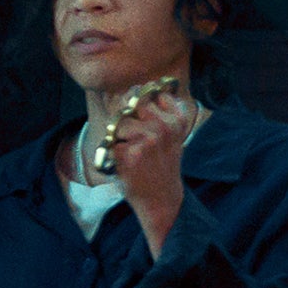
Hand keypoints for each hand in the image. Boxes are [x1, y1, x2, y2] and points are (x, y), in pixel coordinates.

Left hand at [104, 86, 197, 255]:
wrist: (162, 198)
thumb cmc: (162, 164)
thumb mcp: (172, 136)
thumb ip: (161, 112)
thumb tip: (137, 89)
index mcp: (177, 120)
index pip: (153, 93)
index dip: (143, 103)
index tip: (144, 117)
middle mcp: (164, 127)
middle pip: (134, 101)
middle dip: (128, 114)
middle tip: (133, 135)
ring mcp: (147, 139)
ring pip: (120, 120)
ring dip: (119, 134)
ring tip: (131, 150)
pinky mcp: (130, 154)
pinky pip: (110, 141)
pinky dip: (113, 151)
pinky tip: (126, 162)